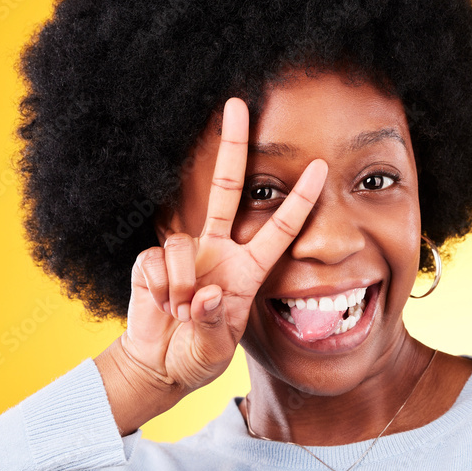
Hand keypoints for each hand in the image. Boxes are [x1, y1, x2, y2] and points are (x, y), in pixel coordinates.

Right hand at [120, 97, 326, 393]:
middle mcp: (218, 251)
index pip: (280, 227)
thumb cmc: (197, 355)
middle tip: (239, 103)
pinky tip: (165, 308)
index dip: (299, 199)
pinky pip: (159, 261)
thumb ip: (213, 325)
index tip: (320, 168)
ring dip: (184, 285)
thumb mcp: (216, 348)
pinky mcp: (151, 259)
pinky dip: (164, 291)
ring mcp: (185, 253)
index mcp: (247, 269)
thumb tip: (204, 294)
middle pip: (228, 187)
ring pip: (183, 242)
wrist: (160, 367)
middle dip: (232, 145)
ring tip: (183, 314)